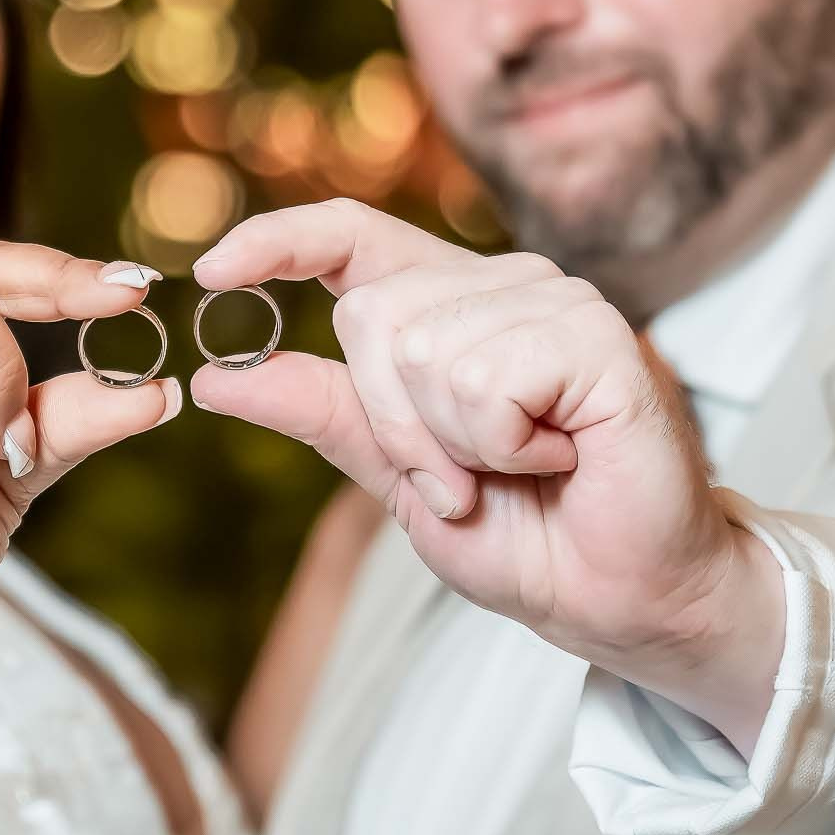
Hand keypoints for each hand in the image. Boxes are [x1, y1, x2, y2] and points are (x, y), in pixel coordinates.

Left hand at [190, 199, 783, 747]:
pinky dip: (502, 443)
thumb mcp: (397, 478)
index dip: (279, 240)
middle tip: (465, 478)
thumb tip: (215, 379)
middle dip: (397, 425)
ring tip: (518, 469)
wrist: (624, 600)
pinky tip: (559, 456)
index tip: (210, 270)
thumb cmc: (528, 535)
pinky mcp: (598, 335)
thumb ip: (323, 414)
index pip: (352, 235)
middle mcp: (504, 285)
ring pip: (423, 350)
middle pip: (371, 315)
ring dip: (454, 444)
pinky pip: (485, 380)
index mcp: (452, 305)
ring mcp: (556, 300)